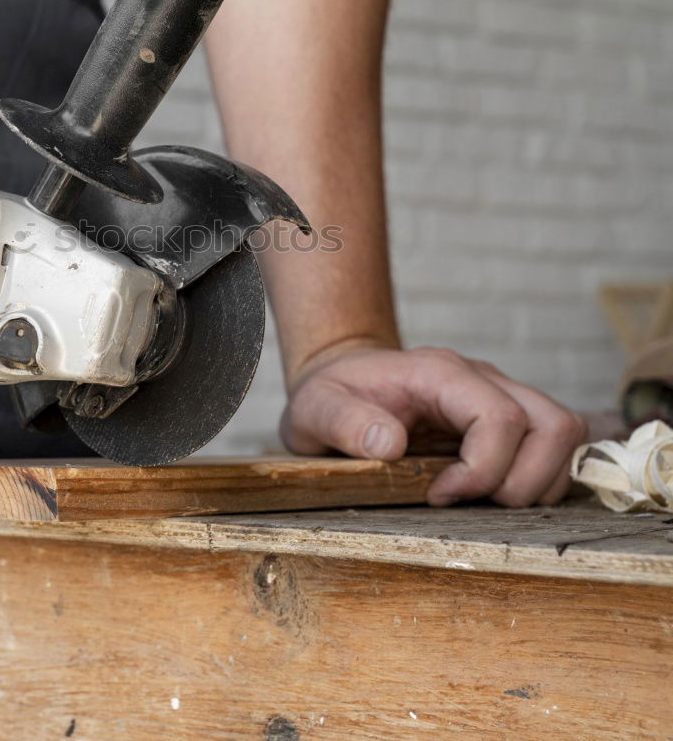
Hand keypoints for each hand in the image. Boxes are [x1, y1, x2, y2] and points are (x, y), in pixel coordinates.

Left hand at [280, 344, 588, 506]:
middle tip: (468, 504)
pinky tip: (490, 495)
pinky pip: (551, 447)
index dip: (482, 468)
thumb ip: (343, 422)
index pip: (500, 416)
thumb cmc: (330, 395)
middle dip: (522, 482)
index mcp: (437, 373)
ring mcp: (499, 395)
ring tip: (481, 501)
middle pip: (553, 424)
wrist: (340, 380)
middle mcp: (480, 378)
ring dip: (537, 483)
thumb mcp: (314, 408)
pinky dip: (537, 479)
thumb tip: (388, 445)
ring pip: (564, 434)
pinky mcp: (506, 418)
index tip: (438, 495)